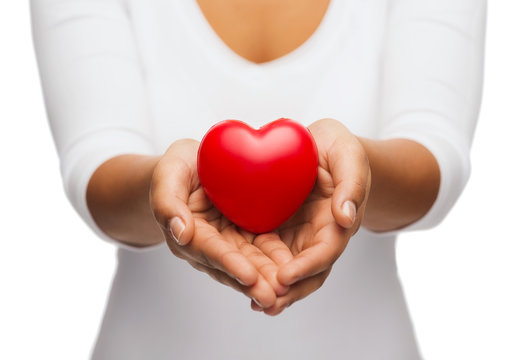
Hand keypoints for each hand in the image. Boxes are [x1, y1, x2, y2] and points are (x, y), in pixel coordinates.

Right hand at [149, 139, 289, 307]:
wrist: (193, 166)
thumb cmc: (179, 167)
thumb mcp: (169, 174)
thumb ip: (167, 202)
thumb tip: (181, 233)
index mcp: (188, 232)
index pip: (210, 249)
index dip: (229, 263)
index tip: (249, 276)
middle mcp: (208, 245)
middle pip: (232, 265)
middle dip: (253, 282)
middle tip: (273, 297)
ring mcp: (228, 243)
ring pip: (249, 264)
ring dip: (266, 279)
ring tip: (286, 293)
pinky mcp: (244, 237)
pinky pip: (261, 251)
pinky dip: (276, 263)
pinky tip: (293, 273)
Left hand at [251, 118, 370, 314]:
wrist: (320, 146)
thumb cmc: (338, 148)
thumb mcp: (348, 155)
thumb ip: (351, 183)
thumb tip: (346, 217)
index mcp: (338, 222)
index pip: (325, 252)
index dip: (307, 267)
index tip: (285, 277)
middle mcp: (318, 235)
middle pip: (307, 272)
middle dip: (289, 290)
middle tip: (266, 304)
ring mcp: (298, 235)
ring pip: (288, 270)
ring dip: (273, 288)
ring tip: (254, 302)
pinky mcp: (279, 230)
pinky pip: (269, 254)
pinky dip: (259, 269)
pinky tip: (241, 278)